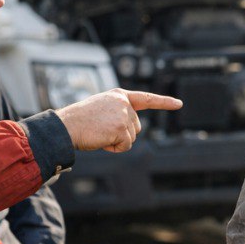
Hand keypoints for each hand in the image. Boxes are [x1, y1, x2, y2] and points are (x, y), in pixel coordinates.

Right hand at [55, 89, 182, 152]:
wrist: (65, 126)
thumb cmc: (79, 121)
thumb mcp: (102, 110)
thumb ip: (118, 113)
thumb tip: (131, 130)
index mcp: (119, 95)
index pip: (146, 98)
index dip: (163, 102)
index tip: (179, 103)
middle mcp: (124, 102)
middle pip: (136, 126)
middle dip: (122, 134)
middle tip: (101, 130)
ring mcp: (124, 114)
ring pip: (132, 137)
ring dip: (117, 141)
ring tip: (99, 133)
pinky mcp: (122, 127)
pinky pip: (126, 146)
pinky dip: (115, 148)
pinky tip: (101, 140)